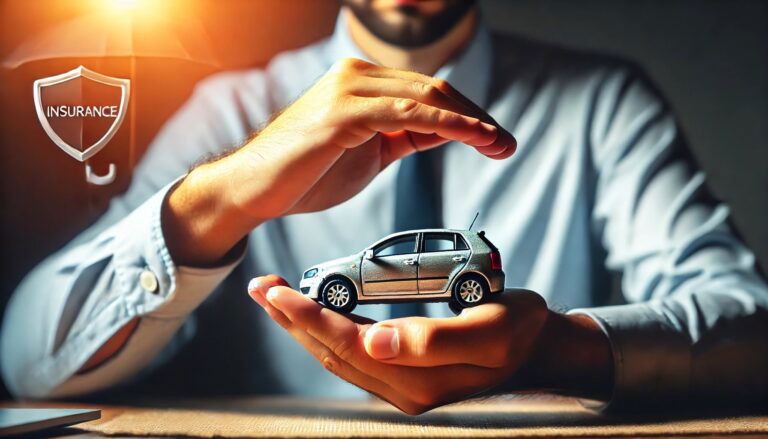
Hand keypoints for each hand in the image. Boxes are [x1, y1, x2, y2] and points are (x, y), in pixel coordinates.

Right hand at [163, 59, 515, 265]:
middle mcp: (356, 78)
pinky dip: (447, 124)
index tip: (494, 140)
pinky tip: (473, 136)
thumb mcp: (370, 153)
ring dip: (471, 121)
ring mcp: (348, 91)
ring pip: (427, 97)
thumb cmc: (306, 174)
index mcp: (362, 85)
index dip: (467, 114)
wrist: (255, 190)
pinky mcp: (342, 111)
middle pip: (434, 90)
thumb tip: (446, 131)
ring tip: (498, 144)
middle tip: (505, 144)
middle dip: (477, 117)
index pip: (428, 93)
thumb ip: (404, 136)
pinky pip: (407, 114)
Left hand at [247, 275, 612, 414]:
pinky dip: (327, 333)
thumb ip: (435, 341)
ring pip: (338, 356)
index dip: (311, 319)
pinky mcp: (404, 376)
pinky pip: (353, 356)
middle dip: (294, 320)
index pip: (349, 346)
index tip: (279, 292)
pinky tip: (314, 315)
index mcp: (420, 378)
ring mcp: (403, 386)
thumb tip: (376, 342)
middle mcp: (404, 389)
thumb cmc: (518, 332)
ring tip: (276, 298)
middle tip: (262, 287)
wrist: (538, 351)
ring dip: (304, 327)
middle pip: (334, 353)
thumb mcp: (489, 331)